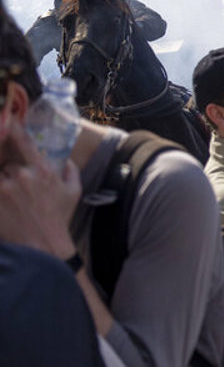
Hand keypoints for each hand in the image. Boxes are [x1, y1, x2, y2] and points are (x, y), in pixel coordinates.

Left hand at [0, 123, 79, 258]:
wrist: (44, 246)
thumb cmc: (59, 219)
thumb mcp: (74, 192)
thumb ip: (71, 171)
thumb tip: (64, 158)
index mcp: (42, 171)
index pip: (23, 141)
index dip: (12, 127)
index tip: (7, 119)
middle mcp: (22, 176)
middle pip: (5, 163)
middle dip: (8, 172)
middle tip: (17, 188)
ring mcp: (4, 189)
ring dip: (4, 183)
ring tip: (13, 196)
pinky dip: (0, 193)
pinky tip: (5, 202)